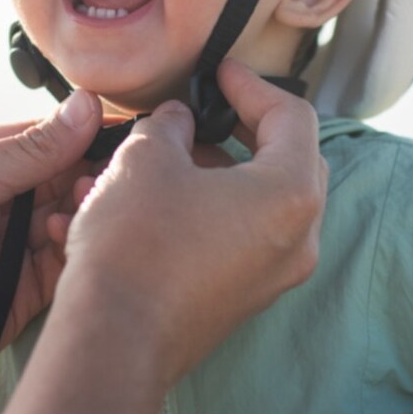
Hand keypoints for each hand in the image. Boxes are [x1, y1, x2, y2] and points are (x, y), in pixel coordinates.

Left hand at [0, 91, 101, 403]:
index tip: (123, 129)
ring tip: (88, 203)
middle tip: (113, 172)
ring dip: (82, 210)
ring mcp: (5, 250)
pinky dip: (72, 251)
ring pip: (65, 222)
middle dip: (86, 173)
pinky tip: (70, 236)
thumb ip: (30, 149)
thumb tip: (86, 107)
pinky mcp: (18, 296)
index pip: (38, 139)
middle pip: (58, 180)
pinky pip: (60, 268)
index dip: (79, 134)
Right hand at [53, 60, 326, 388]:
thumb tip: (177, 121)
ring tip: (164, 157)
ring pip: (257, 203)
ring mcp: (274, 276)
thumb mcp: (146, 158)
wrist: (113, 340)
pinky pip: (238, 239)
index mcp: (291, 194)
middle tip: (203, 112)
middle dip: (240, 131)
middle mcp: (299, 239)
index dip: (251, 84)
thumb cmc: (136, 245)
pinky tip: (156, 200)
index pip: (292, 117)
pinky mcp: (243, 300)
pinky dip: (206, 211)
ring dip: (215, 173)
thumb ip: (171, 125)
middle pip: (285, 162)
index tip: (219, 73)